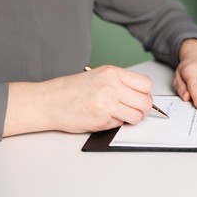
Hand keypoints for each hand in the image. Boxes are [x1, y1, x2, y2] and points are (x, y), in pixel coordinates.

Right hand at [3, 65, 152, 136]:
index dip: (145, 93)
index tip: (140, 97)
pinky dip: (117, 123)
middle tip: (134, 109)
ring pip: (137, 116)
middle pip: (145, 102)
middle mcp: (111, 86)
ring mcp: (107, 104)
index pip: (146, 84)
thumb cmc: (73, 89)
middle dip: (143, 108)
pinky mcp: (101, 120)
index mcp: (112, 73)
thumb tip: (142, 95)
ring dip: (132, 118)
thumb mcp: (99, 75)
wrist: (49, 101)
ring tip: (120, 114)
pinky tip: (106, 117)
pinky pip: (121, 124)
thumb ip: (121, 83)